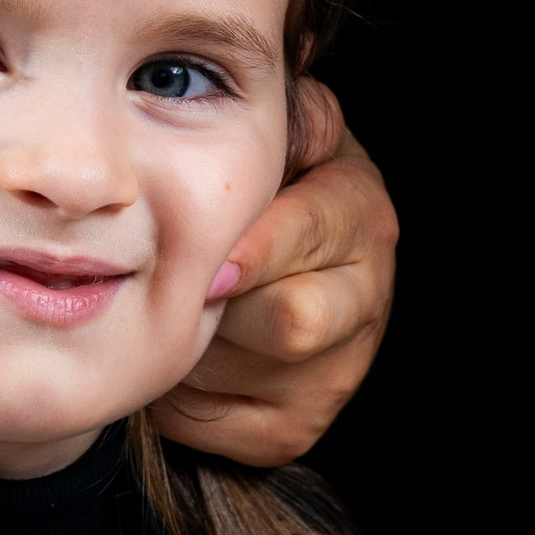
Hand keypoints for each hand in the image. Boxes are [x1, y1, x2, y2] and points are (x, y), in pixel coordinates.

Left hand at [150, 83, 396, 464]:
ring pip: (235, 372)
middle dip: (219, 305)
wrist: (316, 295)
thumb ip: (289, 113)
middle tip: (179, 286)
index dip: (255, 249)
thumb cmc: (279, 198)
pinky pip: (211, 422)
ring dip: (188, 348)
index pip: (313, 237)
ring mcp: (332, 377)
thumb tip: (273, 103)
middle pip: (285, 319)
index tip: (209, 262)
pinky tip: (179, 362)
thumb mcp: (296, 140)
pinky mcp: (292, 431)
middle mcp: (363, 301)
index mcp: (358, 216)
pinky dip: (178, 398)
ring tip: (171, 316)